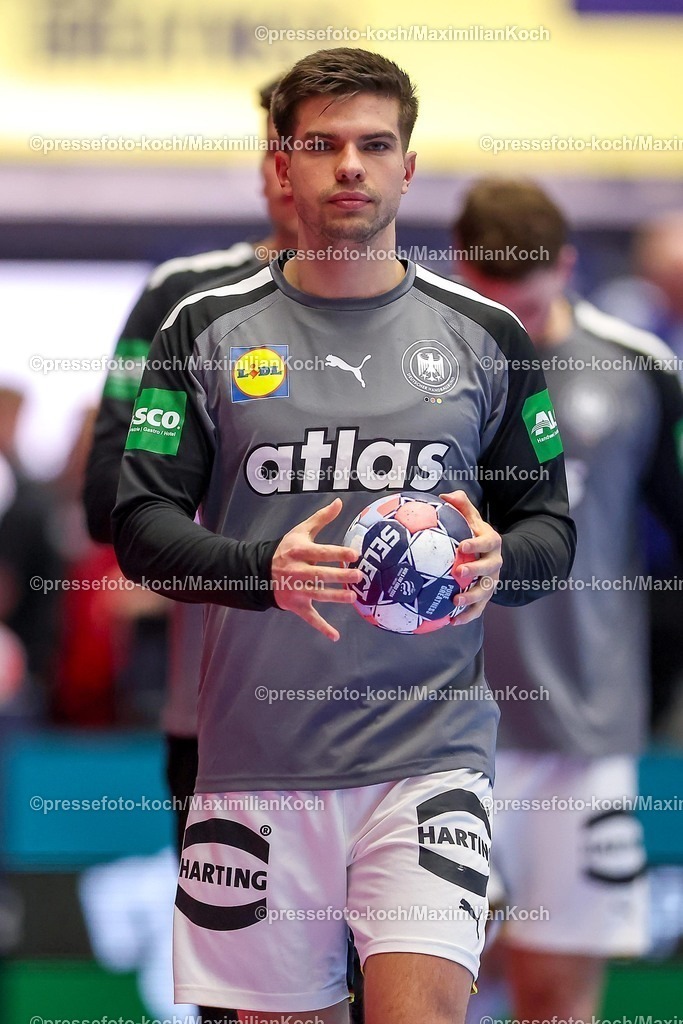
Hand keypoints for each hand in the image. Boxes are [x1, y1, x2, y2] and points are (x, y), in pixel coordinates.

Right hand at [271, 498, 362, 641]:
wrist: (259, 571)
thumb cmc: (286, 549)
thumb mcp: (300, 531)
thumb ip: (321, 519)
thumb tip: (340, 502)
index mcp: (299, 552)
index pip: (321, 552)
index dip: (337, 553)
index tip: (355, 554)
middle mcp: (297, 571)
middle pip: (321, 575)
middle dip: (340, 576)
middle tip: (359, 576)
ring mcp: (296, 590)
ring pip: (318, 595)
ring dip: (335, 597)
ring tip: (353, 597)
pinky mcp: (295, 605)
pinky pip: (310, 618)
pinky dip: (322, 627)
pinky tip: (335, 636)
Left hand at [439, 490, 502, 625]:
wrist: (492, 555)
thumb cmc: (475, 534)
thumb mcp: (472, 518)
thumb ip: (461, 505)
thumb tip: (444, 496)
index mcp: (492, 542)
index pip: (487, 542)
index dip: (476, 544)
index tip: (462, 545)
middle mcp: (495, 562)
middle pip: (489, 568)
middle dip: (475, 571)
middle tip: (458, 573)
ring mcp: (492, 581)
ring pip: (485, 591)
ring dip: (471, 598)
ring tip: (455, 601)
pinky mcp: (486, 597)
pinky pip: (478, 609)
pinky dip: (467, 616)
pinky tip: (451, 621)